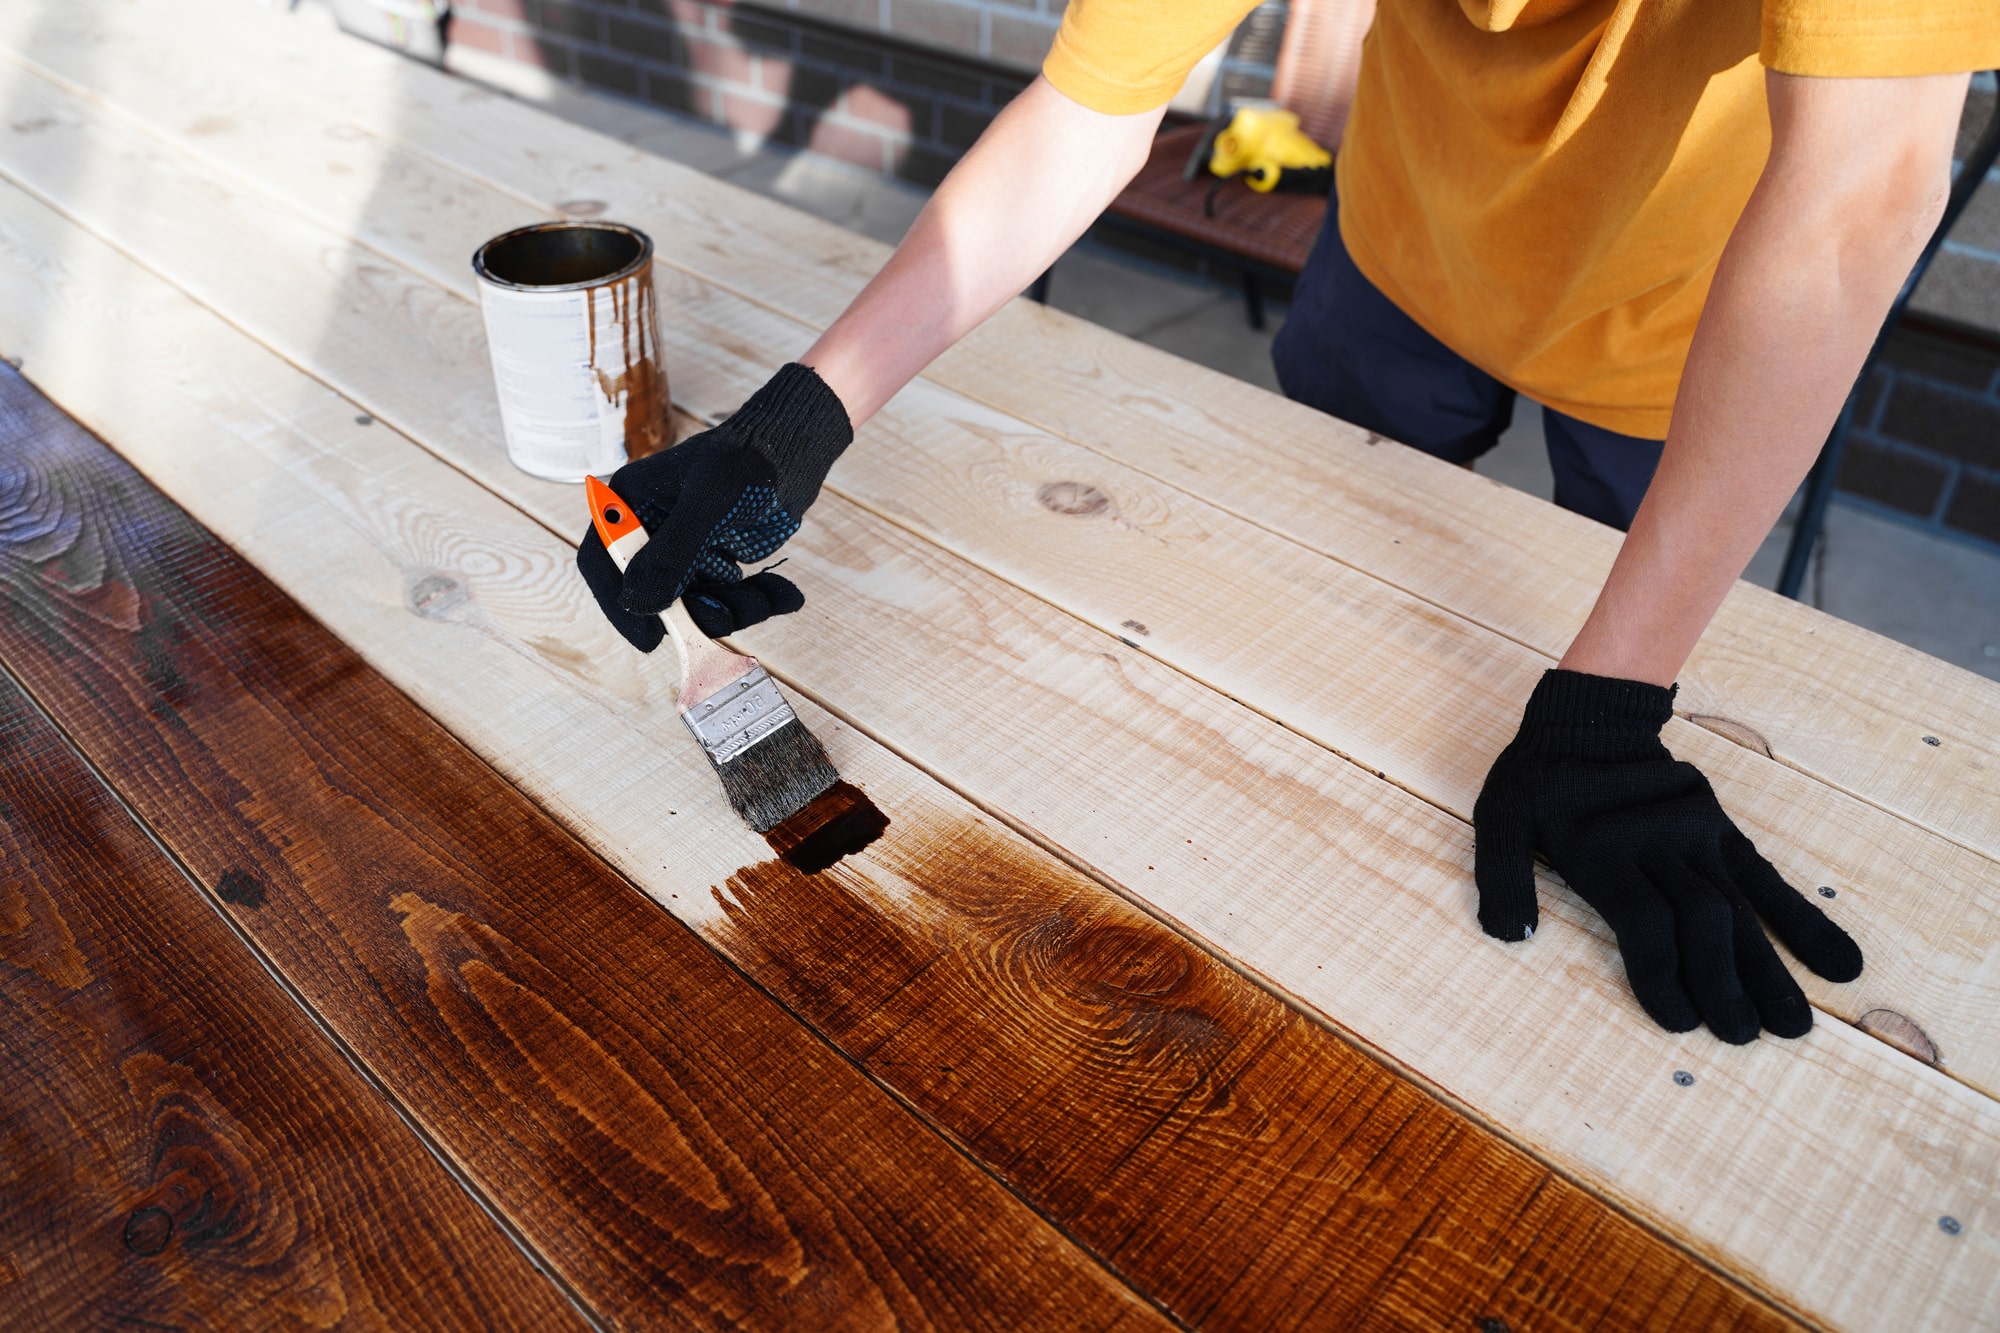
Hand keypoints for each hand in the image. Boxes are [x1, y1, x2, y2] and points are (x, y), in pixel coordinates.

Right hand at [576, 363, 850, 650]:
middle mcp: (652, 530)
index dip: (620, 606)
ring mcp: (687, 548)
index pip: (602, 562)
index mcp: (630, 504)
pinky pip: (733, 596)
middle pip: (656, 594)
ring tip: (772, 596)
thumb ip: (672, 554)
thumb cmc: (747, 459)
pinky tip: (787, 594)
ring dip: (738, 609)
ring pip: (699, 603)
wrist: (797, 446)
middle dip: (698, 613)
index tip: (651, 640)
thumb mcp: (709, 504)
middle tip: (730, 617)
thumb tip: (636, 603)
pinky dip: (761, 599)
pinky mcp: (720, 559)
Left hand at [1474, 669, 1861, 1042]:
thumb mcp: (1497, 816)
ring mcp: (1700, 836)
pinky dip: (1805, 923)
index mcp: (1603, 848)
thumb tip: (1510, 935)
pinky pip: (1769, 880)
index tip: (1682, 1023)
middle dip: (1725, 983)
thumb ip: (1500, 873)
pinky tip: (1839, 965)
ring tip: (1794, 1025)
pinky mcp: (1725, 832)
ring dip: (1769, 968)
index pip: (1647, 921)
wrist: (1591, 718)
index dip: (1664, 975)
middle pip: (1703, 920)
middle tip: (1744, 1037)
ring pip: (1741, 908)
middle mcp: (1659, 843)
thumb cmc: (1538, 780)